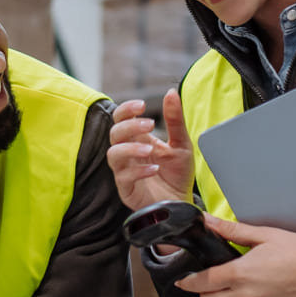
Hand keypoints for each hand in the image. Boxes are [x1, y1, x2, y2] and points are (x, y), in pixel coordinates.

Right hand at [106, 90, 194, 212]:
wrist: (182, 204)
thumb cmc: (178, 175)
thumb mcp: (182, 144)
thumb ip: (175, 120)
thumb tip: (171, 92)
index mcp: (138, 139)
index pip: (121, 119)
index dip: (126, 110)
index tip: (141, 105)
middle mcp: (128, 153)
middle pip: (114, 133)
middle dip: (130, 126)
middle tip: (150, 125)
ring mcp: (125, 171)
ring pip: (113, 154)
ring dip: (130, 148)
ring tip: (150, 150)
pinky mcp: (126, 190)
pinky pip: (123, 177)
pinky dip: (138, 171)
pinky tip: (154, 169)